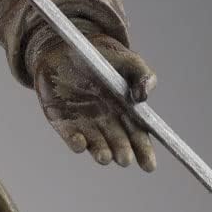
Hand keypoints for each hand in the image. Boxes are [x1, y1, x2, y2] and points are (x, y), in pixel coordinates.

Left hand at [32, 33, 157, 170]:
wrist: (65, 45)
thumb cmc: (101, 55)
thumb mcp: (126, 60)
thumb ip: (142, 74)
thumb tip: (143, 97)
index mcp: (125, 111)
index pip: (138, 136)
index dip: (144, 151)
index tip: (149, 166)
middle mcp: (106, 121)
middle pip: (118, 143)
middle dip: (122, 152)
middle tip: (124, 158)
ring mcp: (84, 122)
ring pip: (95, 144)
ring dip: (100, 152)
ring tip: (105, 156)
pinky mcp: (62, 120)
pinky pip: (69, 135)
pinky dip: (75, 142)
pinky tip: (80, 142)